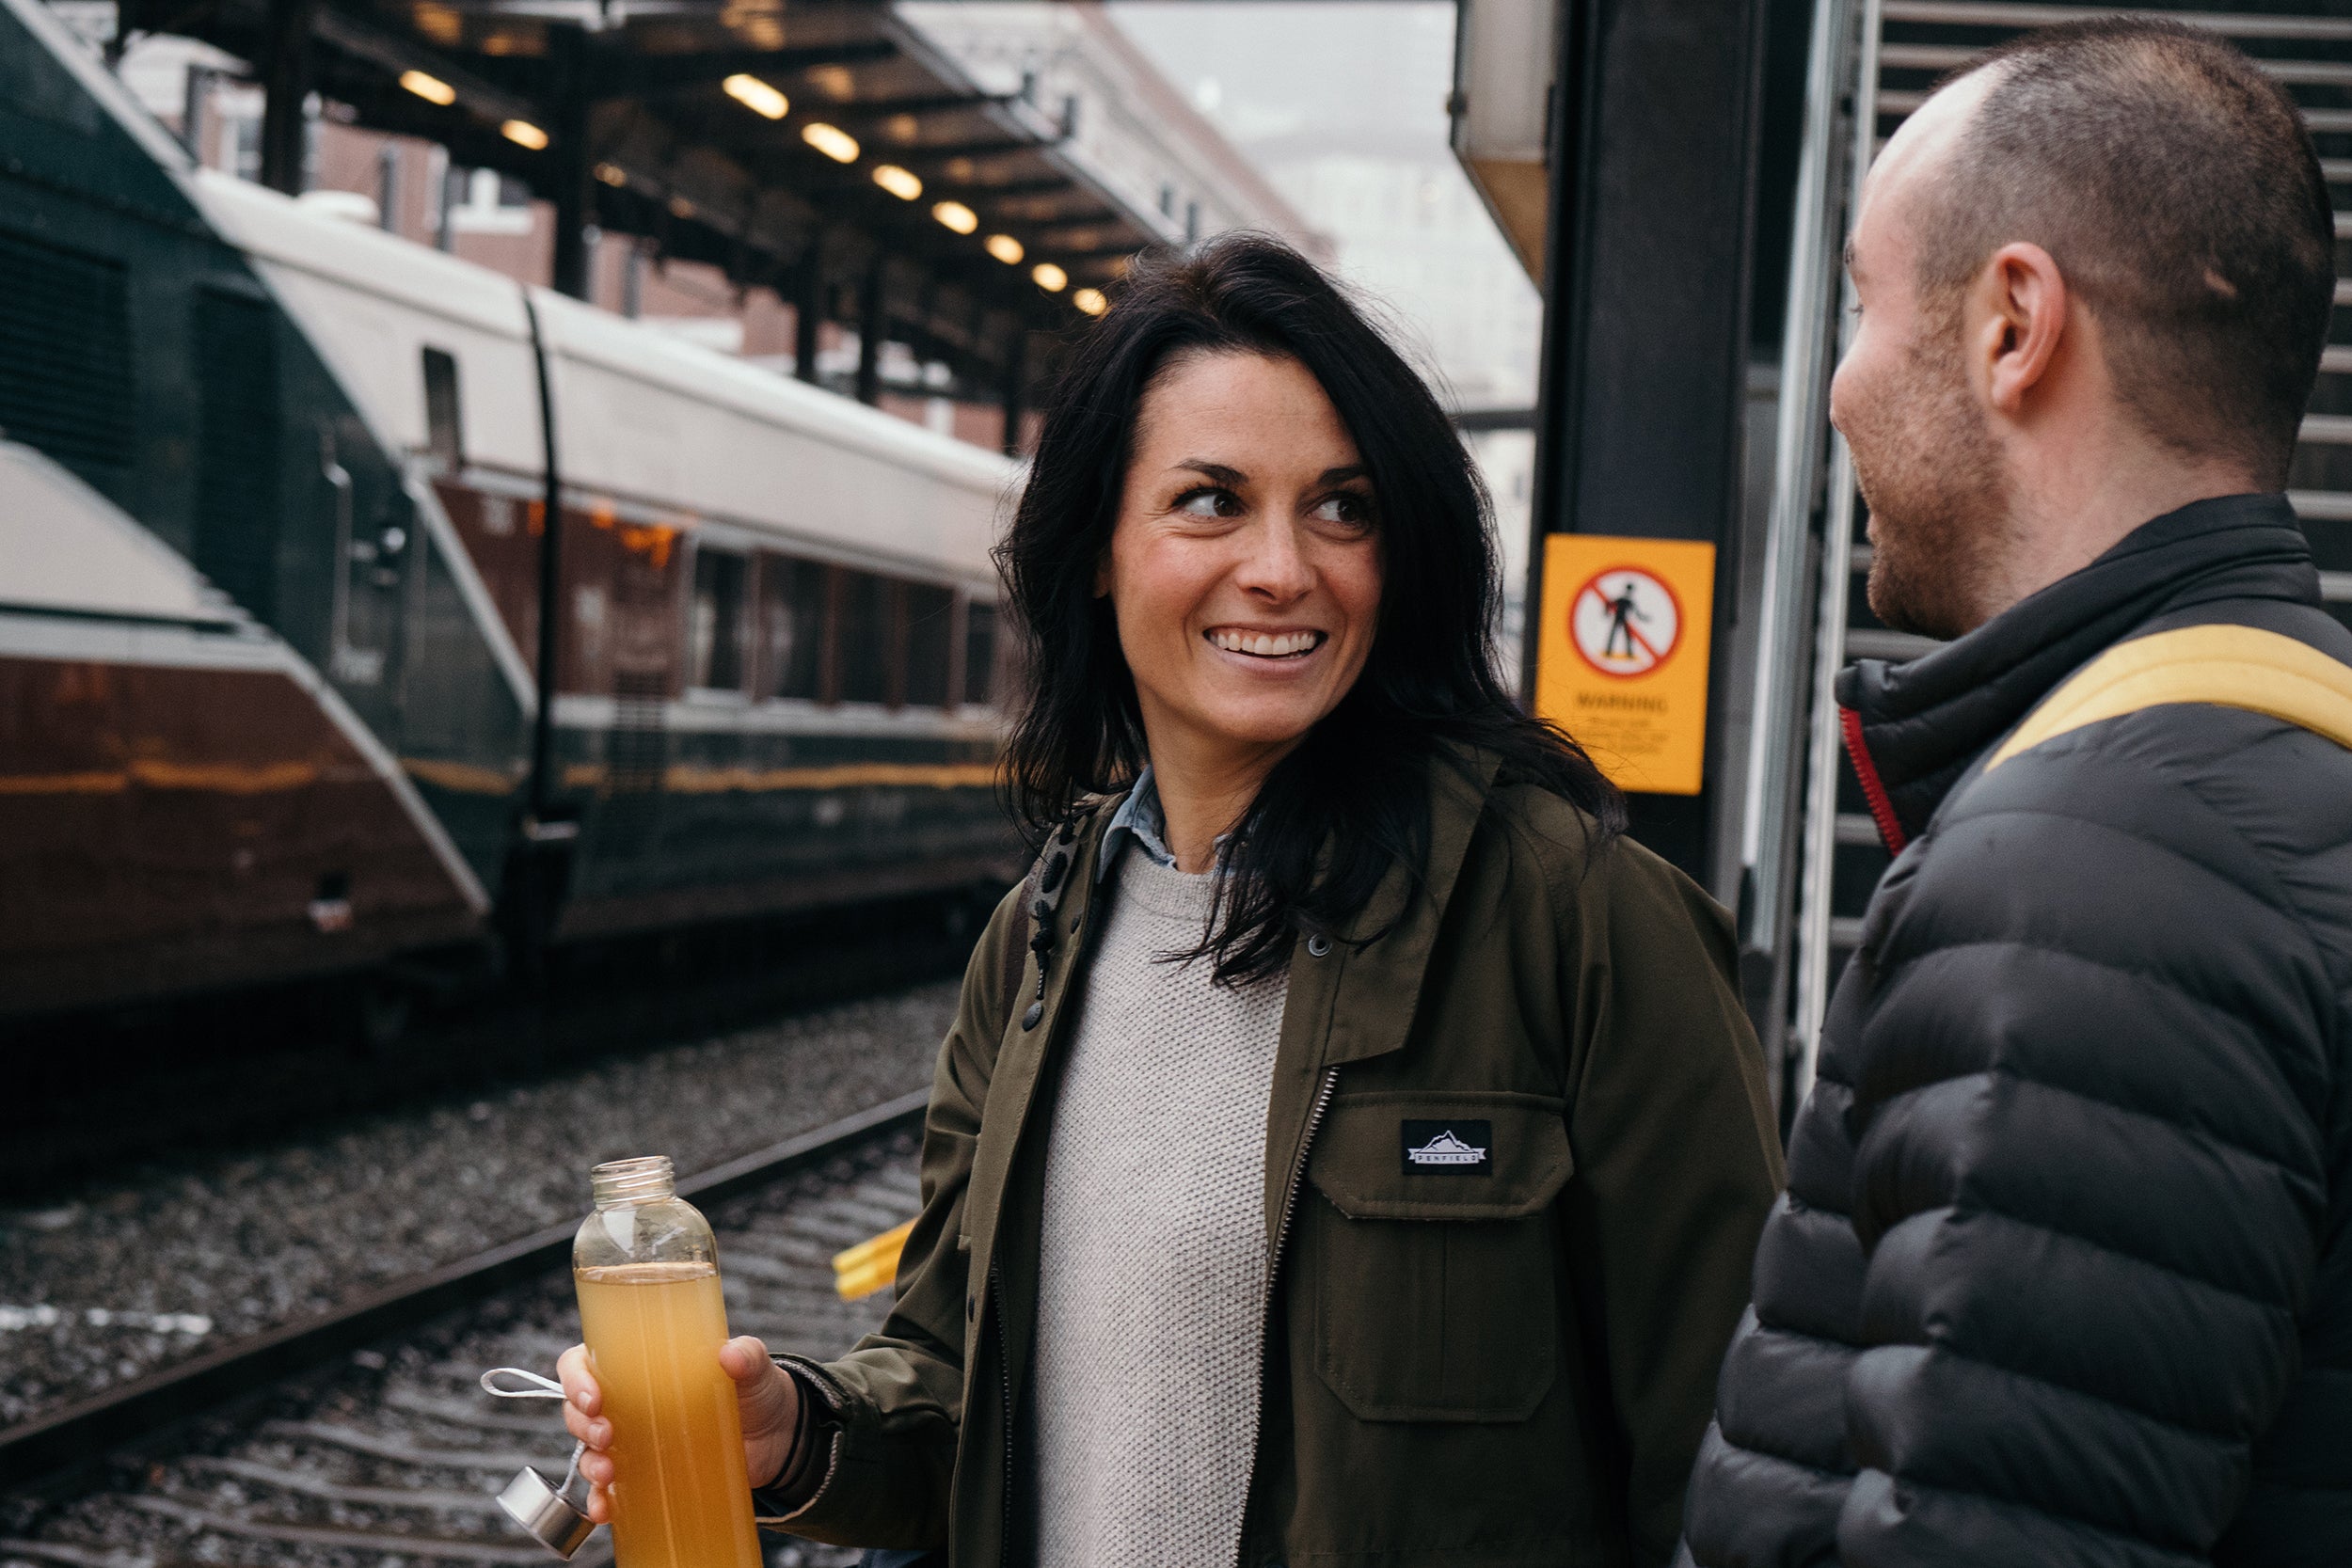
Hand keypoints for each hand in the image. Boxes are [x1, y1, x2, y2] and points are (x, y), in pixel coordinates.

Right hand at [556, 1336, 802, 1522]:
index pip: (583, 1362)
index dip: (576, 1377)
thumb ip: (746, 1356)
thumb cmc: (755, 1390)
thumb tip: (731, 1355)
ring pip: (588, 1451)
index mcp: (638, 1365)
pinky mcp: (646, 1475)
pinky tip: (606, 1509)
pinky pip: (610, 1491)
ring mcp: (633, 1442)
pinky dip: (601, 1501)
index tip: (594, 1397)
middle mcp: (626, 1402)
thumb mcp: (754, 1365)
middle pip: (577, 1410)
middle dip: (582, 1424)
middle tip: (606, 1434)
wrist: (777, 1437)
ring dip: (590, 1464)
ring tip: (609, 1473)